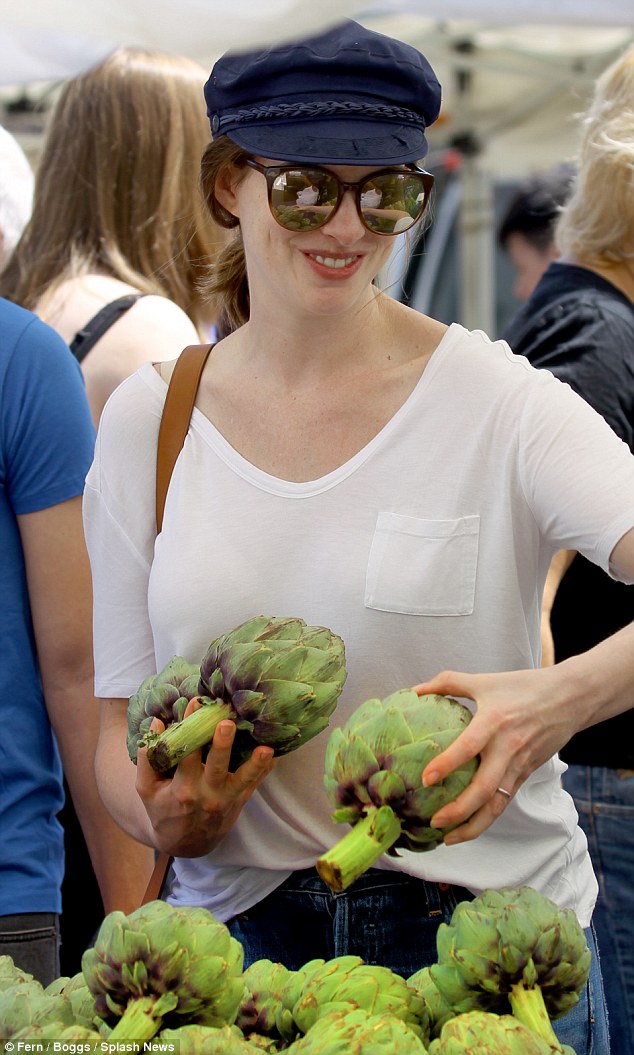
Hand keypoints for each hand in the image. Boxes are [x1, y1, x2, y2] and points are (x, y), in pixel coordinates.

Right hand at [135, 700, 275, 856]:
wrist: (185, 843)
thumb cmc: (163, 809)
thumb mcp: (146, 788)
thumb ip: (148, 757)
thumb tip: (156, 723)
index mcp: (182, 788)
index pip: (186, 754)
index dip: (189, 729)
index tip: (195, 703)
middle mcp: (206, 794)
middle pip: (216, 767)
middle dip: (222, 745)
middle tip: (227, 723)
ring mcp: (226, 799)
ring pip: (243, 780)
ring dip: (255, 763)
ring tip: (266, 748)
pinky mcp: (240, 802)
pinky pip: (255, 784)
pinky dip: (265, 769)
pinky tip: (277, 753)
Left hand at [412, 665, 576, 844]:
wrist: (569, 698)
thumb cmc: (523, 686)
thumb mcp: (484, 680)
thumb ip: (447, 683)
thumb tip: (414, 691)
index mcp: (494, 721)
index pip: (468, 746)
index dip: (447, 763)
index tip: (425, 779)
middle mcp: (507, 748)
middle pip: (484, 789)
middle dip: (458, 811)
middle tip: (433, 821)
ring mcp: (519, 765)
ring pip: (496, 805)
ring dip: (472, 826)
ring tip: (447, 838)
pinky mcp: (526, 774)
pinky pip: (504, 801)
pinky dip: (486, 818)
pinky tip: (466, 827)